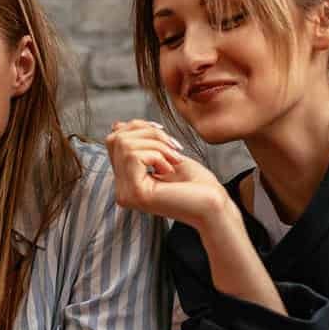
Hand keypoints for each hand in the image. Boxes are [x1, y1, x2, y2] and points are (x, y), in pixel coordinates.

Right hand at [105, 120, 230, 230]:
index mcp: (127, 181)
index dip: (139, 127)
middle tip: (173, 148)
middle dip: (148, 132)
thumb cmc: (197, 183)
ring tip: (174, 159)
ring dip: (157, 144)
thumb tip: (117, 124)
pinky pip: (134, 155)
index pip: (114, 140)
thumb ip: (141, 142)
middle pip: (116, 138)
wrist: (214, 205)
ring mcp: (126, 193)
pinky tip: (170, 169)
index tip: (165, 137)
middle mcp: (122, 190)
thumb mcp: (164, 154)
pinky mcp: (136, 193)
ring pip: (125, 144)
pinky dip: (157, 154)